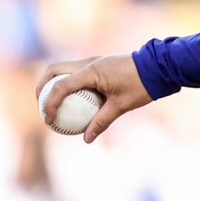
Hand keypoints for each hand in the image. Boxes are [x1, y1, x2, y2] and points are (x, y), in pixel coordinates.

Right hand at [37, 53, 152, 143]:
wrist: (158, 67)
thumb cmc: (141, 86)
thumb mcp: (121, 106)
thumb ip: (102, 122)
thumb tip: (87, 139)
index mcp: (91, 71)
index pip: (61, 85)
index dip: (50, 103)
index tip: (48, 119)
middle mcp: (87, 62)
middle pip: (53, 70)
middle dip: (42, 87)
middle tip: (41, 106)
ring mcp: (91, 61)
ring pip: (62, 68)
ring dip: (52, 83)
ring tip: (50, 102)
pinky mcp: (97, 63)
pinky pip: (75, 72)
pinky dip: (67, 83)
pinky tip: (71, 101)